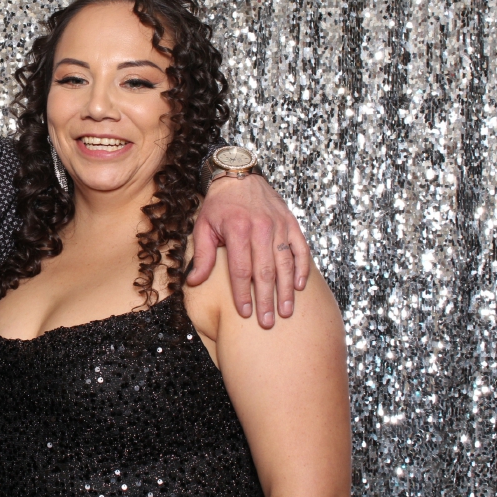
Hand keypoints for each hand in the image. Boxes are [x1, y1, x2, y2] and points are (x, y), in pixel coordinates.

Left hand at [186, 173, 310, 326]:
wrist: (239, 174)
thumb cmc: (219, 205)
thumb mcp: (203, 226)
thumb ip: (201, 256)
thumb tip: (193, 282)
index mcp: (238, 229)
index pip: (241, 269)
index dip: (243, 294)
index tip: (245, 313)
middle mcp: (261, 227)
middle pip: (265, 271)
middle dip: (266, 299)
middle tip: (267, 323)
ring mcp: (279, 225)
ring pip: (285, 263)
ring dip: (286, 290)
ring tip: (285, 312)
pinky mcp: (291, 222)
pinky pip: (300, 248)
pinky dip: (302, 268)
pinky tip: (300, 287)